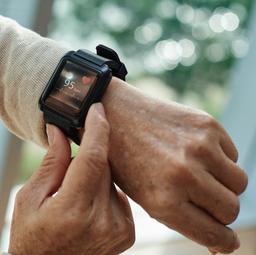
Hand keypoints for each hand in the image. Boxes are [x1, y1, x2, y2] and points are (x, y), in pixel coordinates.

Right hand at [8, 103, 134, 254]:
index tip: (97, 109)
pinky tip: (87, 203)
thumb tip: (60, 130)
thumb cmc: (31, 236)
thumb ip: (51, 163)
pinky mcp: (126, 232)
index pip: (92, 159)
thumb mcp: (29, 197)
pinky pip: (119, 194)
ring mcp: (117, 229)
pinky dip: (104, 190)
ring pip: (112, 179)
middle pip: (103, 166)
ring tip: (74, 194)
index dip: (97, 129)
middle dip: (87, 155)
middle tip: (68, 167)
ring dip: (95, 174)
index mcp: (72, 210)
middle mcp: (101, 221)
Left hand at [101, 78, 247, 253]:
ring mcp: (198, 148)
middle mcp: (183, 175)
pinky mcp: (207, 125)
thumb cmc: (127, 161)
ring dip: (225, 185)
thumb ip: (182, 220)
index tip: (225, 239)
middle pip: (231, 210)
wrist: (116, 113)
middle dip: (221, 211)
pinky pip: (233, 155)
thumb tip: (224, 245)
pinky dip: (220, 159)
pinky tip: (195, 152)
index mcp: (162, 200)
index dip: (223, 240)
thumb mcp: (145, 198)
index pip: (213, 234)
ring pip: (239, 183)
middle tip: (204, 199)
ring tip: (200, 175)